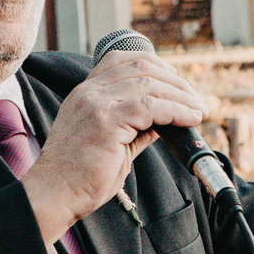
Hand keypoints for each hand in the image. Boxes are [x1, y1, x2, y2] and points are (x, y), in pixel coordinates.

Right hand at [22, 50, 206, 243]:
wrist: (54, 195)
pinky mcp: (105, 121)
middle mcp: (89, 91)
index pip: (123, 58)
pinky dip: (176, 111)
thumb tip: (165, 120)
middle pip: (142, 66)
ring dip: (182, 96)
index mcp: (86, 92)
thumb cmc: (80, 177)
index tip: (177, 84)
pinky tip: (189, 120)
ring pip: (150, 84)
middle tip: (196, 101)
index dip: (156, 65)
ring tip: (199, 111)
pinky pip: (150, 106)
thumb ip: (136, 127)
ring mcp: (95, 103)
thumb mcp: (112, 143)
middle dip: (176, 82)